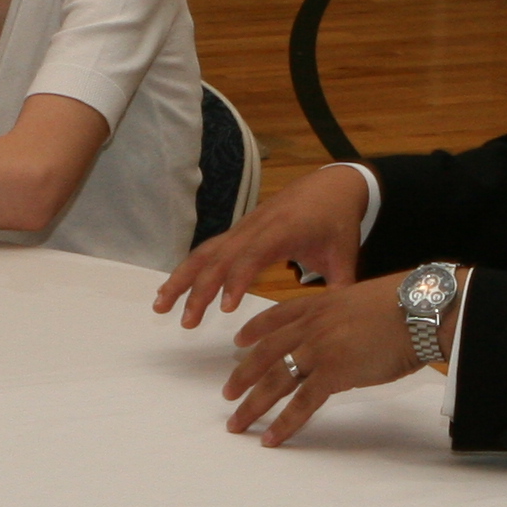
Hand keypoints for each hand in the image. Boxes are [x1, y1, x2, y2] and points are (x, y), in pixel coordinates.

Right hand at [156, 162, 369, 325]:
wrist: (333, 184)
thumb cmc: (338, 221)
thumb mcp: (346, 254)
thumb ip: (341, 287)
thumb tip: (340, 322)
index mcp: (282, 231)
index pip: (252, 257)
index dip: (236, 281)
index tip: (225, 309)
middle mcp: (255, 227)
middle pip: (219, 257)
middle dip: (199, 289)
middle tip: (186, 322)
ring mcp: (243, 228)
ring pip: (205, 252)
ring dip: (181, 278)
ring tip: (161, 307)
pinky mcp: (239, 231)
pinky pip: (208, 249)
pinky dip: (188, 268)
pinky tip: (172, 288)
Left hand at [220, 276, 422, 444]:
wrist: (419, 310)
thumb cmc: (406, 305)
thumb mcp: (364, 301)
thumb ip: (346, 317)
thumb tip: (349, 331)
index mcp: (319, 304)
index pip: (276, 317)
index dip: (254, 330)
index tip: (239, 342)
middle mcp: (311, 326)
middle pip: (266, 354)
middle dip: (243, 376)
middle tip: (227, 394)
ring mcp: (318, 350)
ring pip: (275, 381)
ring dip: (252, 406)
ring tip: (236, 424)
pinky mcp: (332, 373)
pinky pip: (300, 404)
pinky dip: (283, 423)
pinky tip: (269, 438)